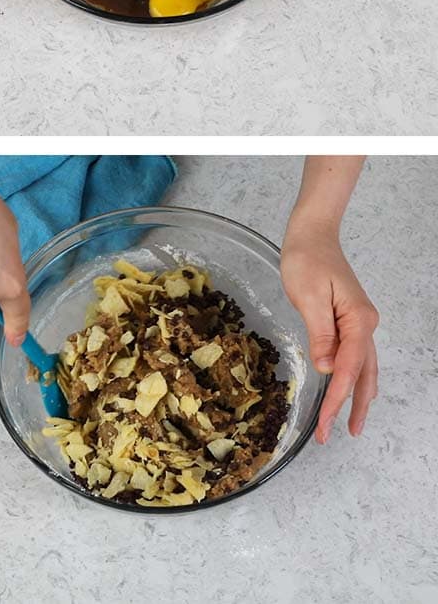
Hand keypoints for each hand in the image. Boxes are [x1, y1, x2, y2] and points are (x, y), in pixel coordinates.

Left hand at [281, 219, 377, 443]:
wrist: (313, 235)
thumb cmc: (307, 260)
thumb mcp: (308, 296)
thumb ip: (320, 334)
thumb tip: (328, 368)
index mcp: (358, 322)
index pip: (350, 370)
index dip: (338, 400)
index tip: (325, 424)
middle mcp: (365, 325)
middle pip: (364, 375)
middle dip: (354, 407)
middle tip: (341, 435)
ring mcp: (359, 324)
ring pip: (365, 368)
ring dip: (358, 396)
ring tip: (351, 425)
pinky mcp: (349, 321)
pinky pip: (356, 356)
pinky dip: (354, 377)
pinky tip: (348, 390)